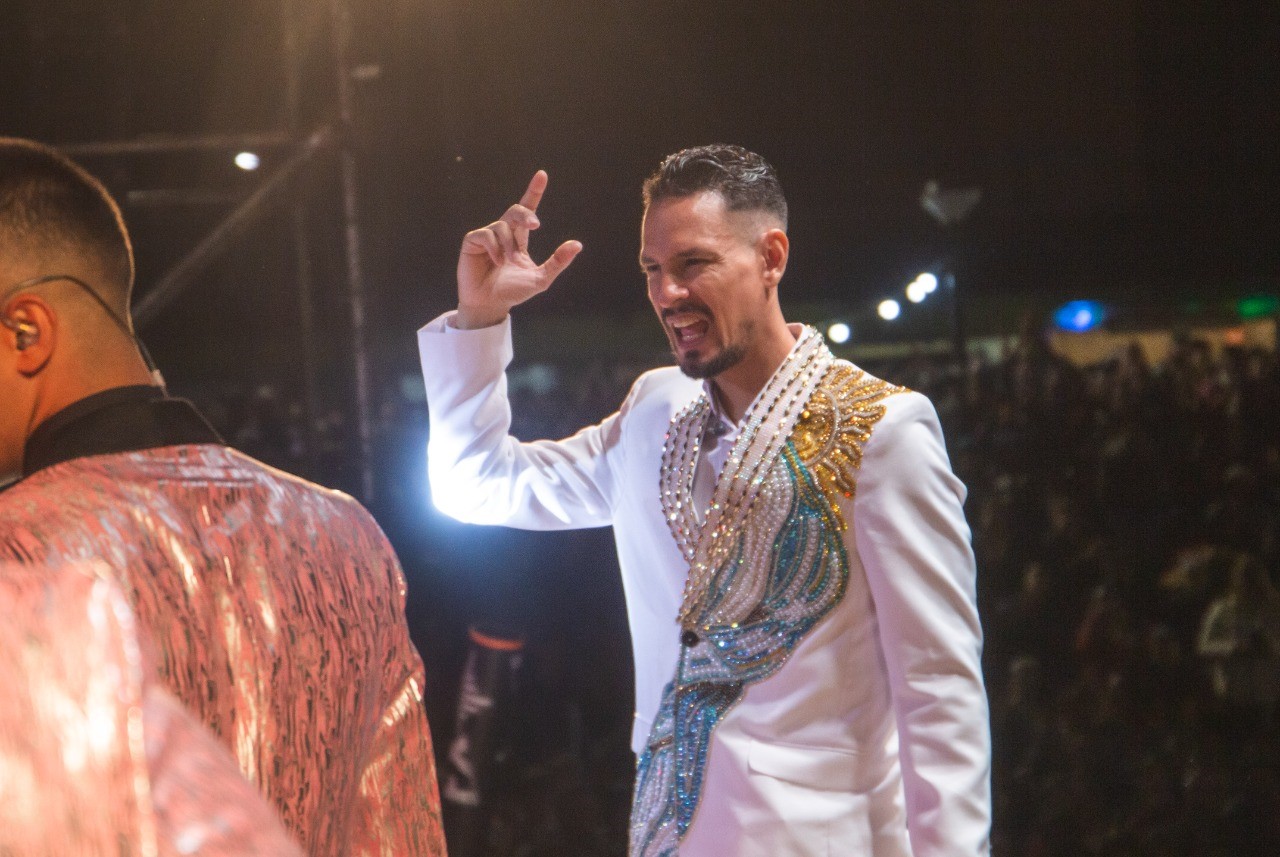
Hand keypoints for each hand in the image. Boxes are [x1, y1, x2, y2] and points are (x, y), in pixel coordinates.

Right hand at [454, 170, 581, 328]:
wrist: (490, 304)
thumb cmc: (513, 292)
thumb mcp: (541, 278)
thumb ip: (558, 262)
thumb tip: (577, 244)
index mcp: (519, 238)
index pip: (527, 210)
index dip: (534, 191)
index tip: (542, 175)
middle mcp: (503, 233)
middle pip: (516, 211)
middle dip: (525, 214)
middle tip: (536, 225)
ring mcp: (487, 236)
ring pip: (502, 226)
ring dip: (509, 245)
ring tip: (508, 262)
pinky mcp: (472, 241)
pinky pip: (486, 234)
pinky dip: (494, 248)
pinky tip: (496, 262)